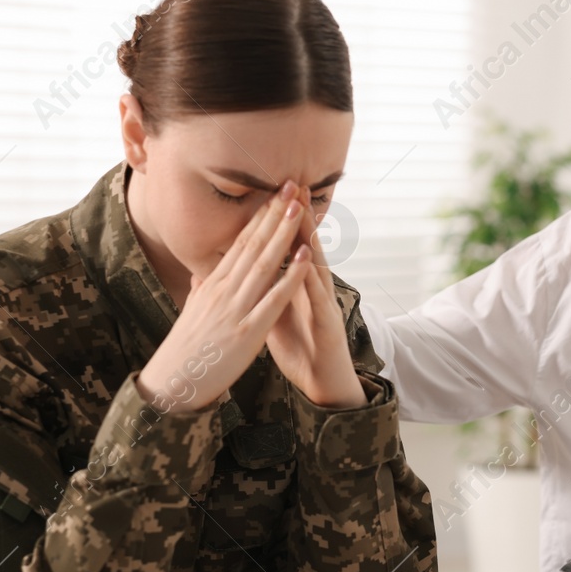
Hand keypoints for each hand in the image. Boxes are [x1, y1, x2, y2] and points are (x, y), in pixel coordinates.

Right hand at [136, 182, 313, 413]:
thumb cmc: (186, 348)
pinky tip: (306, 258)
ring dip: (284, 234)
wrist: (174, 381)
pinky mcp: (247, 331)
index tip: (275, 191)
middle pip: (254, 243)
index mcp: (213, 283)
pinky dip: (291, 277)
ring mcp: (236, 308)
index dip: (260, 215)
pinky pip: (274, 300)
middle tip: (291, 183)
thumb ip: (201, 289)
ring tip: (300, 207)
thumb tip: (202, 272)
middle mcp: (224, 289)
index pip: (241, 241)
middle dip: (274, 213)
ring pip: (264, 263)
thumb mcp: (192, 311)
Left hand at [263, 201, 365, 408]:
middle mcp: (311, 291)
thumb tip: (242, 278)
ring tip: (302, 209)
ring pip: (314, 265)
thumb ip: (262, 295)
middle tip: (291, 185)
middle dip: (297, 218)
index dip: (277, 224)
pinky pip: (318, 298)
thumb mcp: (274, 318)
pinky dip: (311, 279)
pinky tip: (307, 261)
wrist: (323, 385)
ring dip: (309, 237)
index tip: (268, 194)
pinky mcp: (328, 324)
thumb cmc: (302, 352)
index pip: (285, 250)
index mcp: (294, 289)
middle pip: (303, 248)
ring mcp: (322, 305)